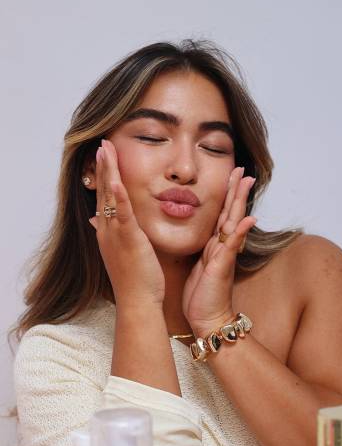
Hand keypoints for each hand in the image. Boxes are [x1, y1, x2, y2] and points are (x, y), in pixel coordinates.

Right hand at [89, 139, 164, 307]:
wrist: (138, 303)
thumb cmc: (136, 282)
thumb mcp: (122, 253)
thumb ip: (114, 234)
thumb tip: (98, 221)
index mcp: (107, 234)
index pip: (104, 199)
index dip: (104, 177)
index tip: (105, 157)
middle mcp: (106, 231)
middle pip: (102, 192)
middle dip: (103, 167)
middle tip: (102, 143)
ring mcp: (115, 235)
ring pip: (109, 198)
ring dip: (107, 172)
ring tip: (106, 149)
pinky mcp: (128, 240)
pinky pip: (122, 215)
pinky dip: (118, 197)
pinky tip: (115, 180)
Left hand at [182, 166, 256, 336]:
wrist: (208, 320)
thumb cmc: (202, 297)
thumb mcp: (199, 268)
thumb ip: (203, 252)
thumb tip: (202, 238)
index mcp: (214, 246)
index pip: (222, 215)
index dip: (226, 195)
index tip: (230, 174)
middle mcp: (222, 247)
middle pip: (231, 213)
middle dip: (236, 190)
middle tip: (242, 168)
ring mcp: (224, 256)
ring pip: (233, 223)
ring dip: (240, 202)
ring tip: (246, 181)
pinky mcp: (221, 266)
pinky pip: (232, 246)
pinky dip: (241, 232)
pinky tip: (248, 218)